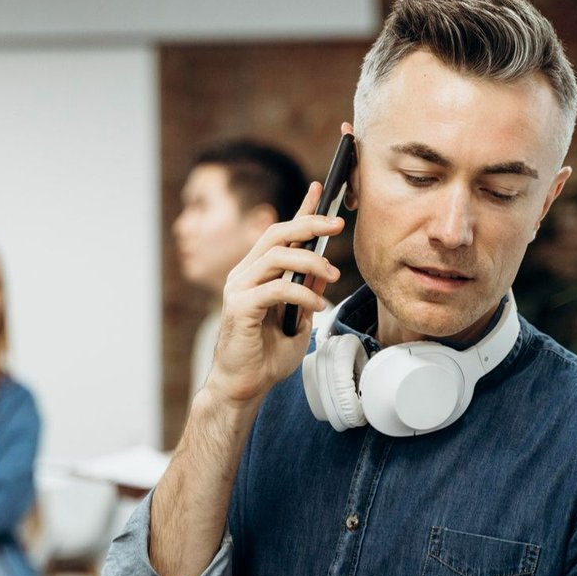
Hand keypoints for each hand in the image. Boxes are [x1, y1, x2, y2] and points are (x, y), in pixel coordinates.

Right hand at [207, 122, 351, 407]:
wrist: (242, 387)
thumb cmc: (266, 357)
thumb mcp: (297, 320)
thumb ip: (306, 294)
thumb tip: (322, 271)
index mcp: (256, 273)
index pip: (280, 233)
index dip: (300, 209)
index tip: (320, 188)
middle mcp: (243, 274)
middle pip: (277, 233)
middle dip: (310, 224)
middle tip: (339, 225)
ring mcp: (238, 289)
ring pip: (276, 255)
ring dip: (311, 262)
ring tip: (333, 277)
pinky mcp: (238, 307)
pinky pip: (275, 288)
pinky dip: (302, 294)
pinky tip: (318, 307)